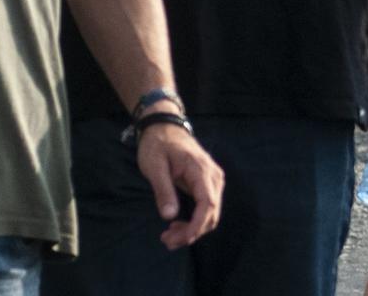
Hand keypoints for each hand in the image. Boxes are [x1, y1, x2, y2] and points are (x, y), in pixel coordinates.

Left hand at [135, 121, 223, 248]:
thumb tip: (169, 216)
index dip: (197, 226)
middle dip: (192, 232)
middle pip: (212, 212)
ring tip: (169, 236)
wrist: (163, 127)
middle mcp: (212, 175)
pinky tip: (177, 224)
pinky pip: (207, 207)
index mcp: (200, 170)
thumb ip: (163, 190)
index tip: (181, 239)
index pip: (208, 204)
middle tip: (166, 240)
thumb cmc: (157, 145)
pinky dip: (195, 220)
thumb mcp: (154, 166)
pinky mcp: (208, 182)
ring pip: (211, 212)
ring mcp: (212, 179)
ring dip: (193, 229)